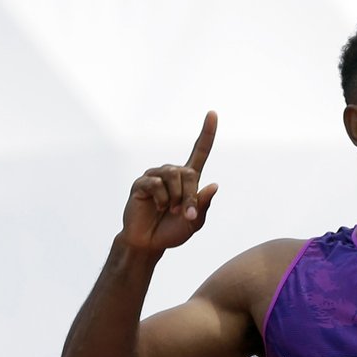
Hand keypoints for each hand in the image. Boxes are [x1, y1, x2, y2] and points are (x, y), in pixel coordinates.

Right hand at [120, 111, 218, 251]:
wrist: (149, 242)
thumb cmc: (172, 231)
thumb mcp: (195, 222)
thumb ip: (203, 205)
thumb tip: (214, 185)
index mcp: (188, 179)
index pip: (200, 151)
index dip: (207, 133)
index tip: (213, 113)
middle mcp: (172, 173)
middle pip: (189, 173)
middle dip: (190, 196)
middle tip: (185, 214)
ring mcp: (155, 176)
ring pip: (174, 176)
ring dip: (176, 198)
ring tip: (170, 211)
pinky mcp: (141, 183)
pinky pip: (156, 184)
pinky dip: (162, 199)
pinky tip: (157, 207)